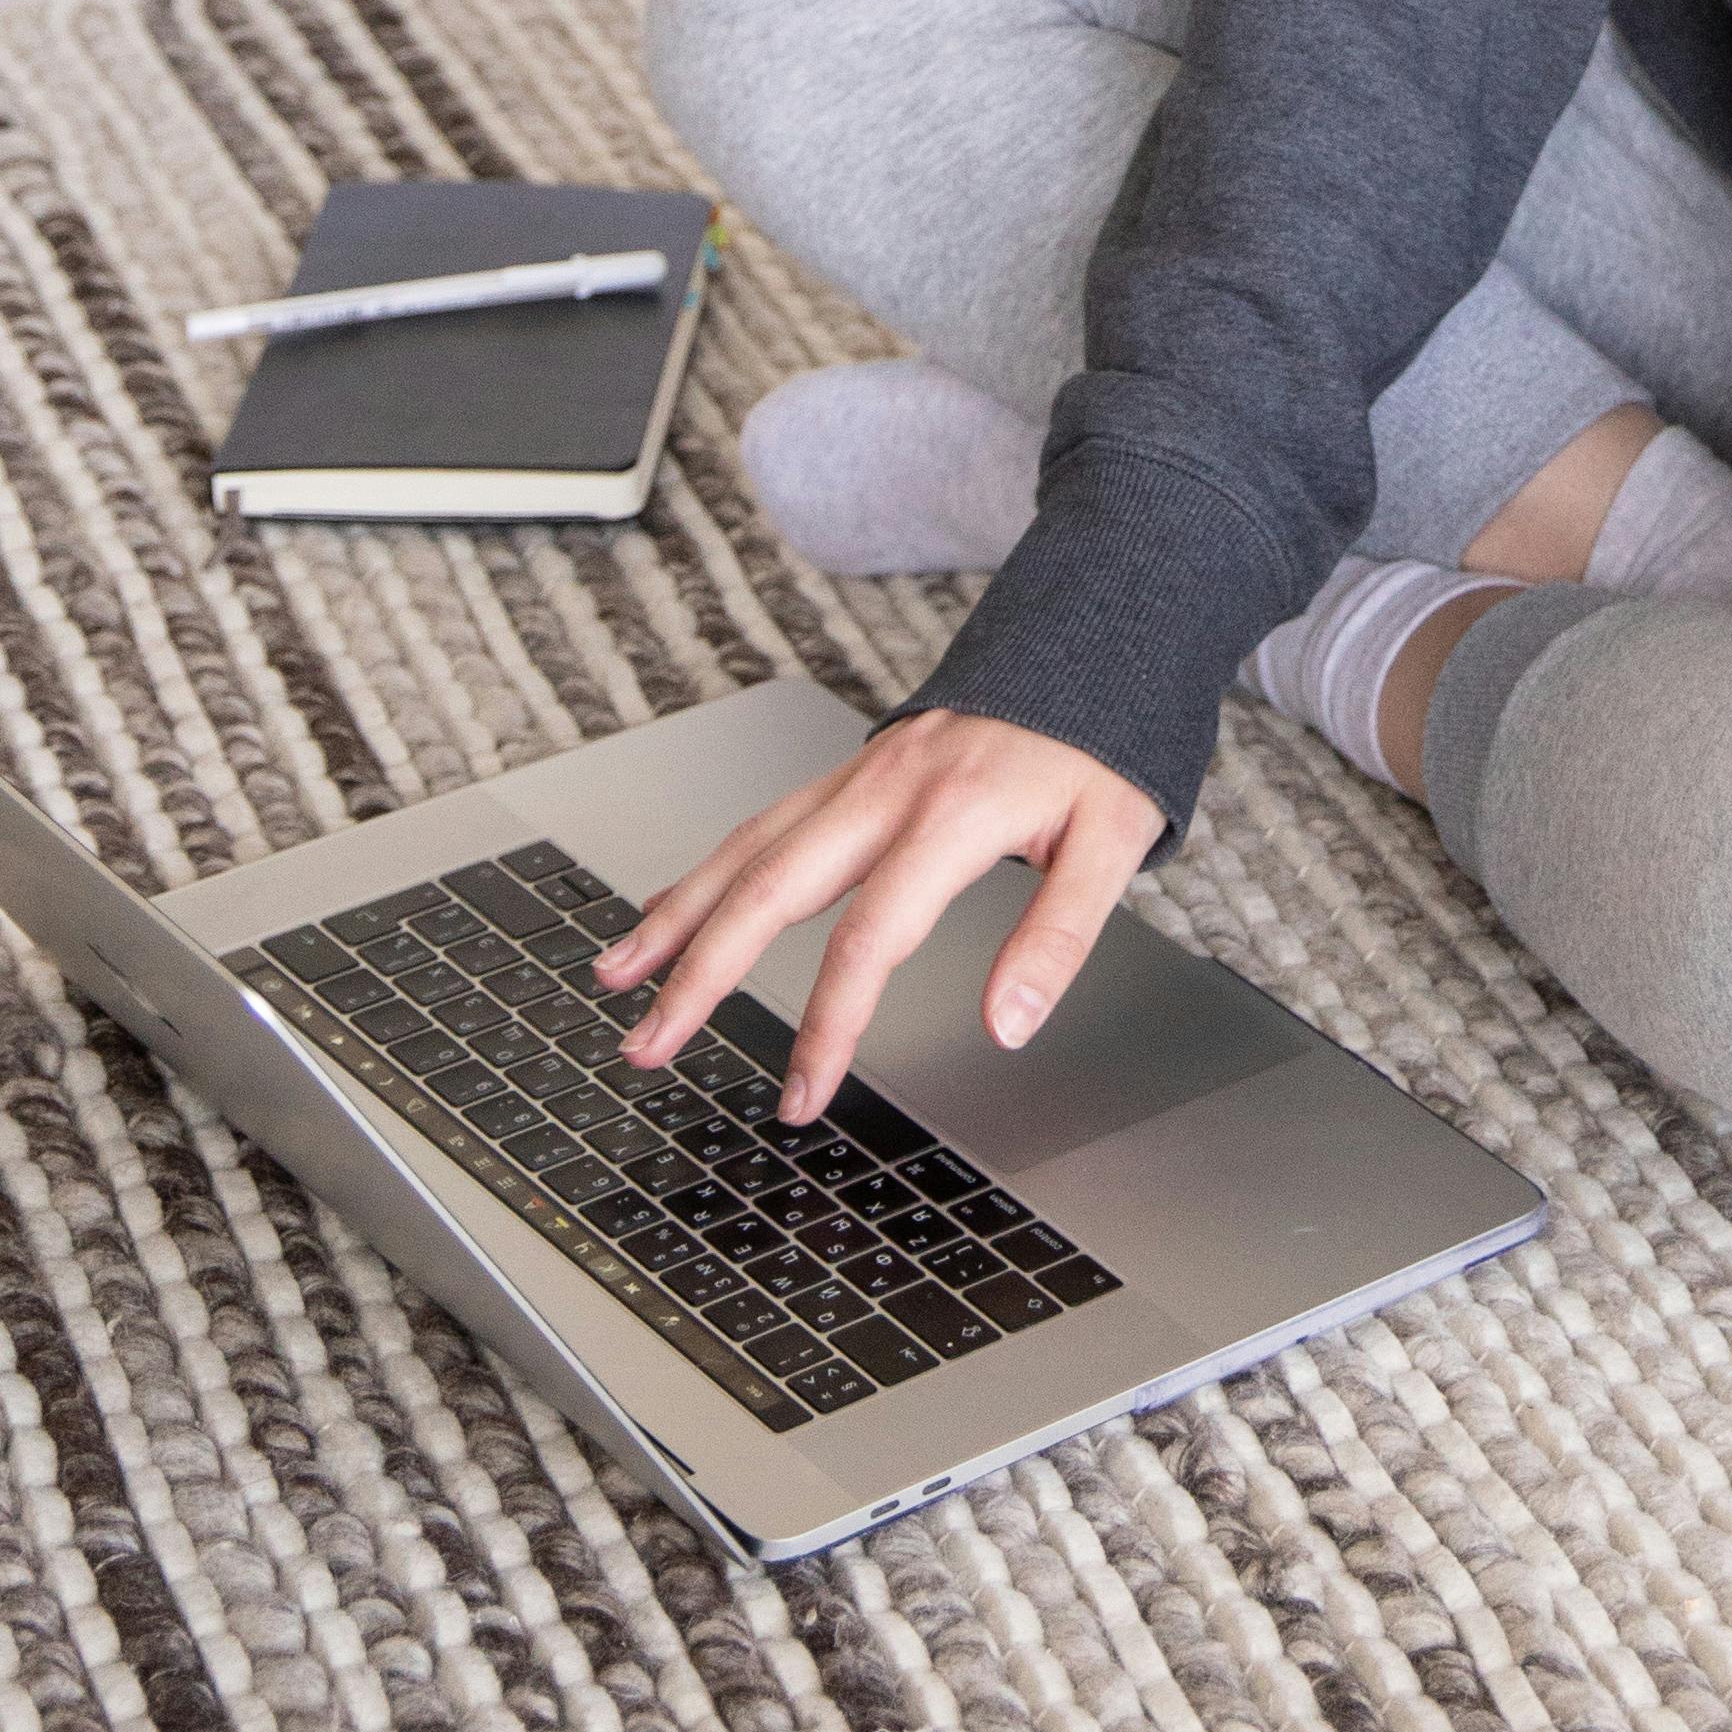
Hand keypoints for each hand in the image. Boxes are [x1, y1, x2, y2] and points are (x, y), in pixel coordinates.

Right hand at [593, 706, 1161, 1115]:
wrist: (1094, 636)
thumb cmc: (1104, 742)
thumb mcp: (1114, 838)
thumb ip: (1060, 935)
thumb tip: (1006, 1026)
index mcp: (952, 812)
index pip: (868, 937)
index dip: (828, 1024)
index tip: (801, 1096)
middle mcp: (889, 787)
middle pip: (772, 886)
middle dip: (699, 971)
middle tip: (648, 1043)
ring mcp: (863, 771)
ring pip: (750, 846)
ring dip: (678, 913)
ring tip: (617, 974)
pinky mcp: (856, 767)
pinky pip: (766, 819)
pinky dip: (709, 866)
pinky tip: (672, 903)